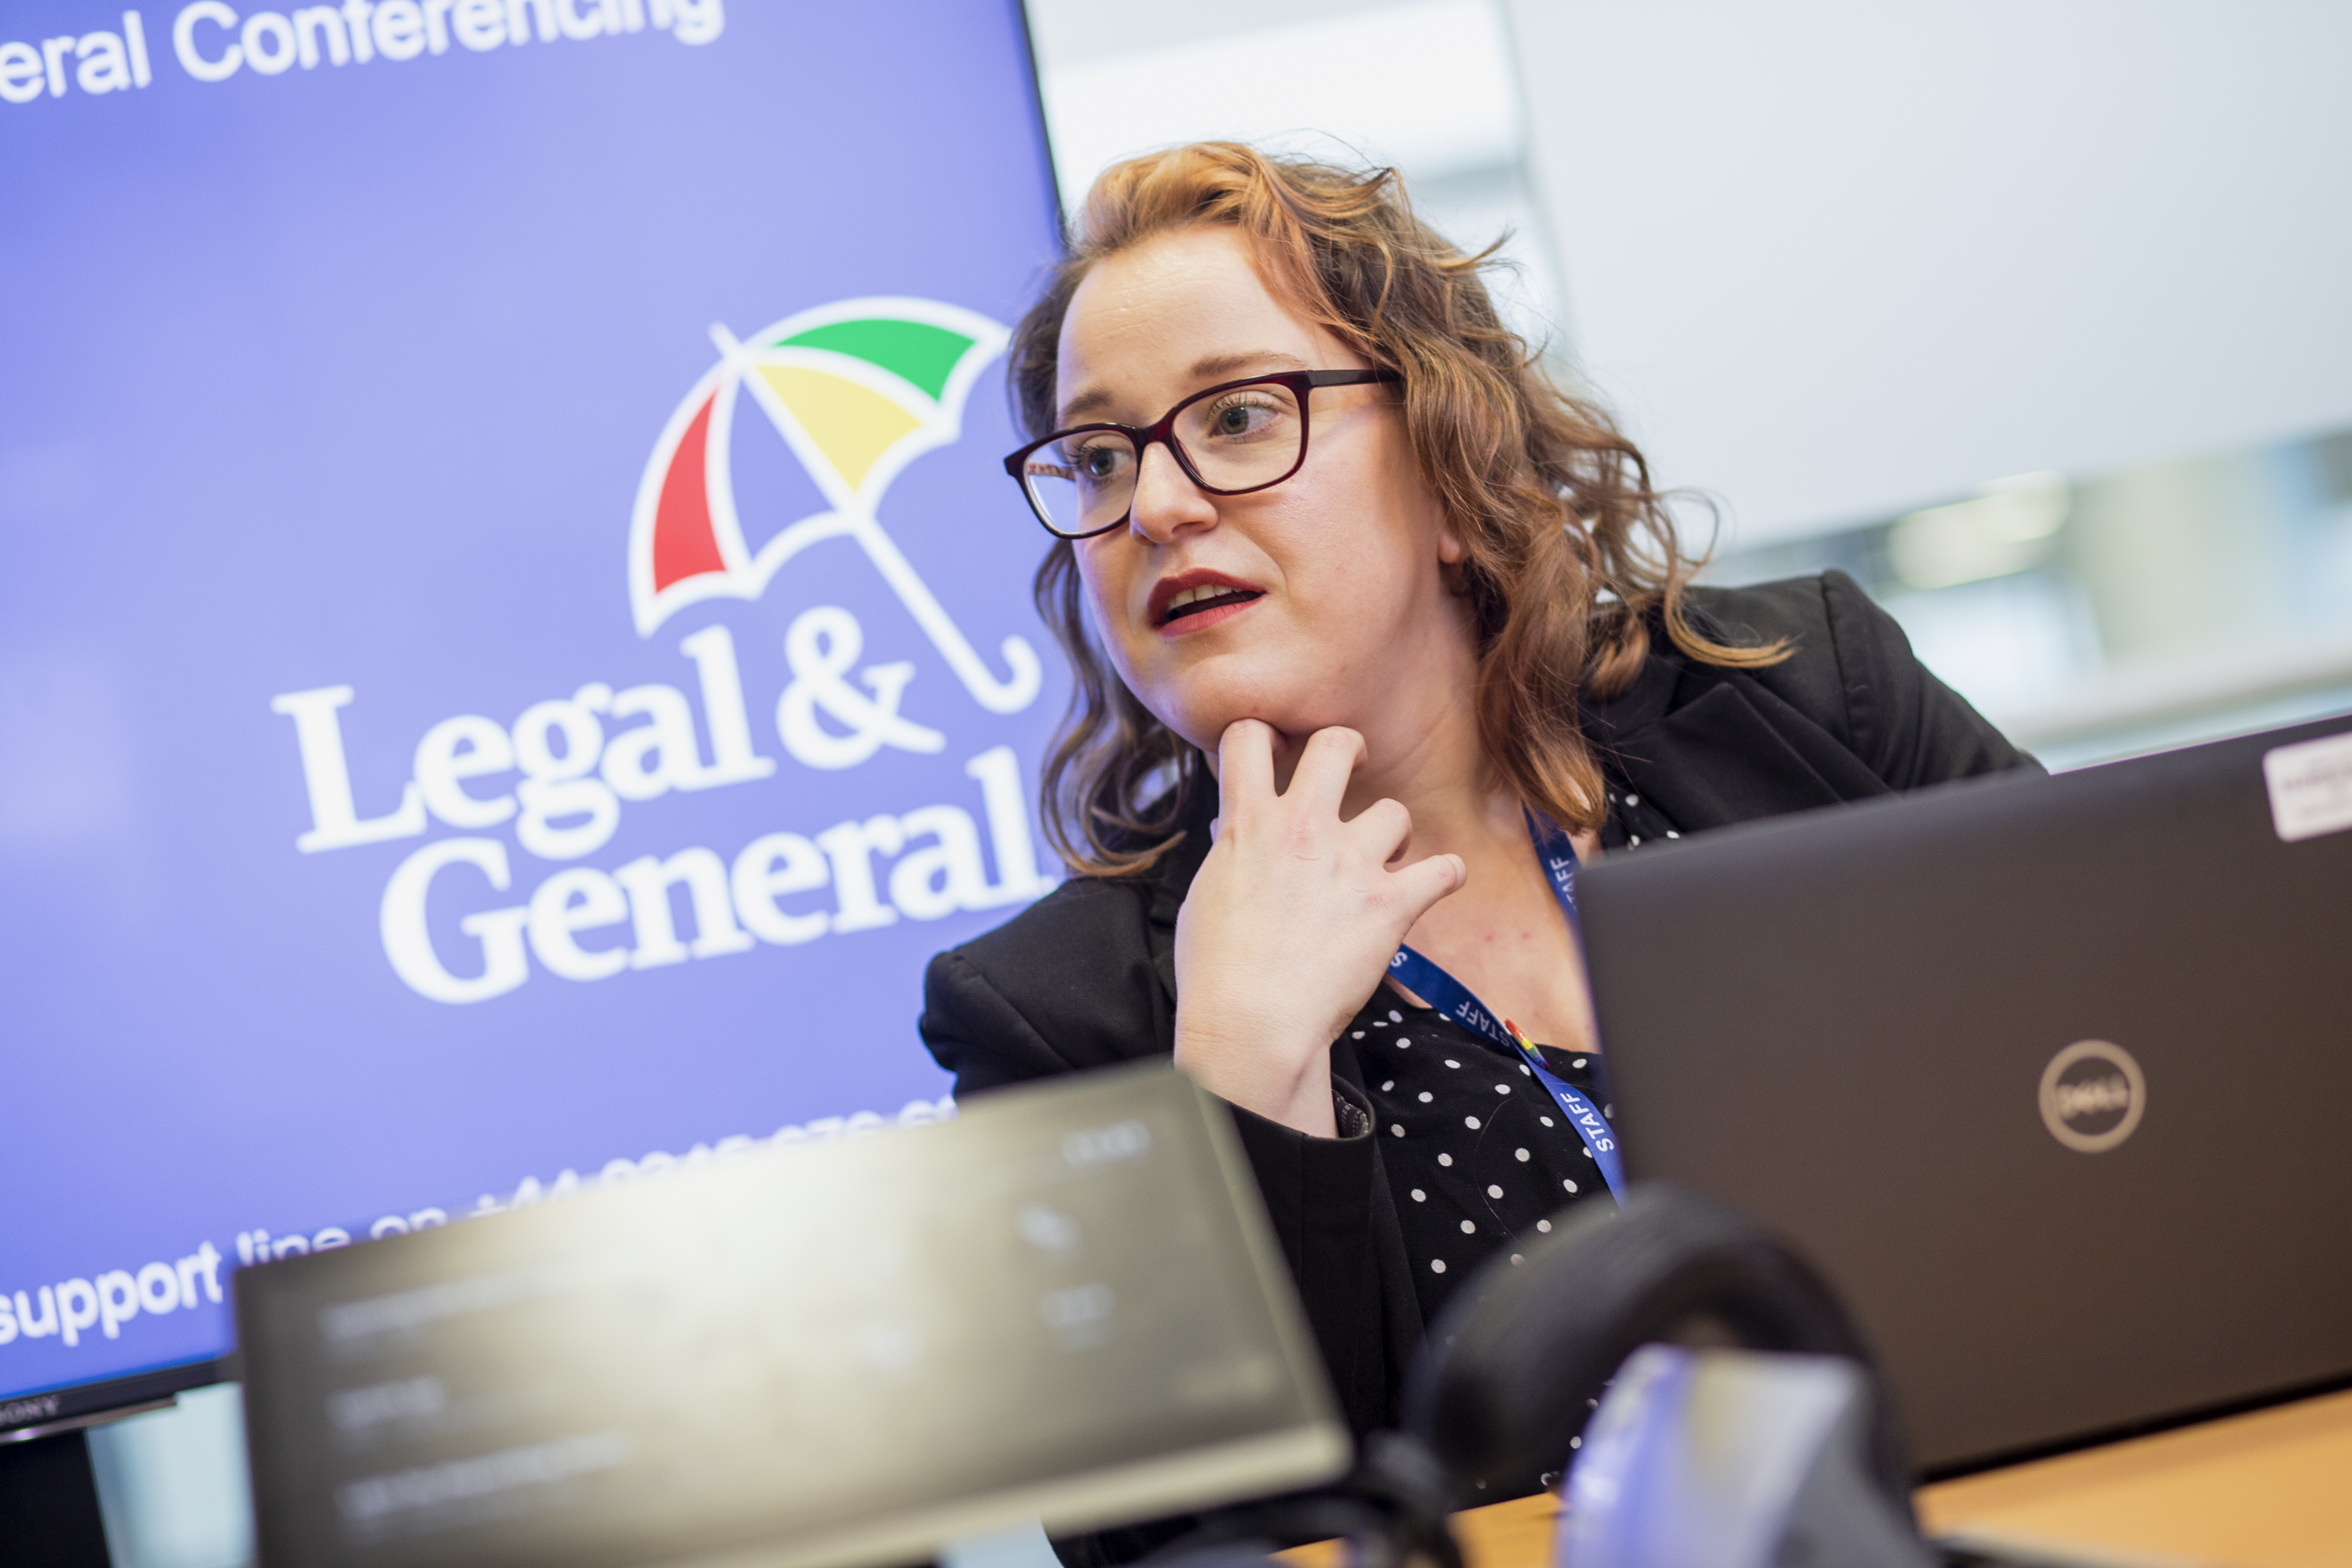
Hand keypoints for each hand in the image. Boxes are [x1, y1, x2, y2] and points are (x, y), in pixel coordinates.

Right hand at [1172, 721, 1466, 1136]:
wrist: (1250, 1028)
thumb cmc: (1216, 973)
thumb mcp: (1208, 894)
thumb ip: (1232, 851)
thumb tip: (1237, 830)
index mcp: (1248, 823)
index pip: (1249, 735)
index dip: (1266, 736)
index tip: (1278, 755)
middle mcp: (1302, 829)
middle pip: (1337, 743)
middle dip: (1349, 751)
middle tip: (1352, 773)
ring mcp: (1350, 863)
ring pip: (1394, 812)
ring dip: (1391, 837)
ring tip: (1382, 865)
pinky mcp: (1390, 905)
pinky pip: (1444, 869)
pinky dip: (1444, 877)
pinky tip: (1435, 887)